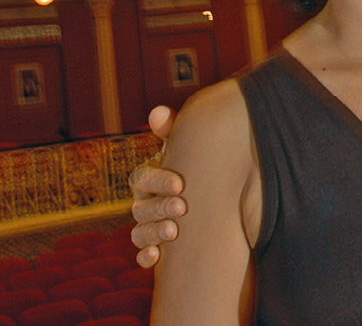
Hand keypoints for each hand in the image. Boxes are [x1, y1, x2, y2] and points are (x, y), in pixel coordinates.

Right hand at [130, 106, 186, 267]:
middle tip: (182, 208)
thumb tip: (158, 112)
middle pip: (141, 206)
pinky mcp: (156, 243)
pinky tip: (155, 257)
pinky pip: (143, 253)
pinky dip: (146, 256)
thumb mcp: (187, 147)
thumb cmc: (196, 163)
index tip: (180, 184)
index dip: (158, 181)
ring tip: (174, 232)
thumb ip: (172, 131)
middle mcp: (144, 200)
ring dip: (153, 232)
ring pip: (140, 231)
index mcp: (149, 176)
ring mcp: (148, 223)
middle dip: (159, 207)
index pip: (142, 177)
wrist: (213, 193)